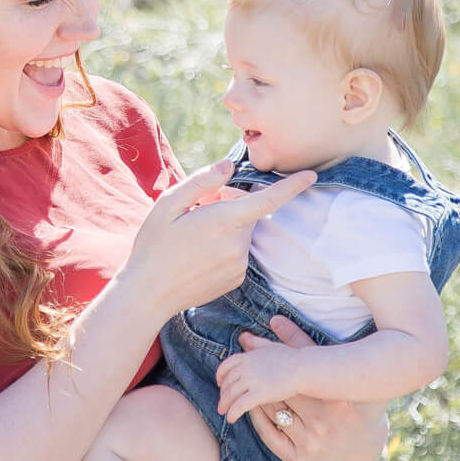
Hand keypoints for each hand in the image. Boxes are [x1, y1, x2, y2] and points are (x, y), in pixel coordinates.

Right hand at [123, 160, 315, 317]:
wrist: (147, 294)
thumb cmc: (153, 246)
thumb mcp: (168, 204)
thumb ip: (202, 182)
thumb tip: (229, 166)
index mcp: (223, 221)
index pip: (266, 200)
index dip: (291, 186)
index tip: (311, 175)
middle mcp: (237, 244)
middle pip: (247, 214)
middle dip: (229, 206)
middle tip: (196, 213)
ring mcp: (239, 265)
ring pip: (241, 234)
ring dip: (225, 229)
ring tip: (193, 239)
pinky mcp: (236, 279)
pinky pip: (237, 253)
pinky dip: (223, 248)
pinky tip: (198, 256)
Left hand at [216, 343, 302, 423]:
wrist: (303, 368)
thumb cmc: (290, 358)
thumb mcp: (270, 346)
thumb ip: (255, 342)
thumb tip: (243, 336)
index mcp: (248, 356)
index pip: (226, 366)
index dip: (220, 376)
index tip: (220, 383)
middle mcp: (246, 367)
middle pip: (227, 382)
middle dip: (223, 393)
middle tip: (222, 402)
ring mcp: (251, 380)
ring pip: (230, 394)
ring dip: (225, 404)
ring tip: (224, 412)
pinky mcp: (258, 394)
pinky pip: (240, 405)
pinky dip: (233, 412)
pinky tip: (231, 419)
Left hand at [243, 316, 391, 460]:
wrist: (363, 444)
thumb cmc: (346, 398)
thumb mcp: (332, 370)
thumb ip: (300, 344)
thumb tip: (274, 319)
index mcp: (332, 401)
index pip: (290, 379)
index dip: (269, 365)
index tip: (252, 352)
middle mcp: (322, 425)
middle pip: (278, 397)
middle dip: (258, 382)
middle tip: (243, 370)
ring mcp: (310, 445)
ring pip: (272, 415)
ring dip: (255, 399)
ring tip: (243, 386)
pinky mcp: (299, 460)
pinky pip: (270, 437)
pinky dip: (257, 420)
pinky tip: (249, 408)